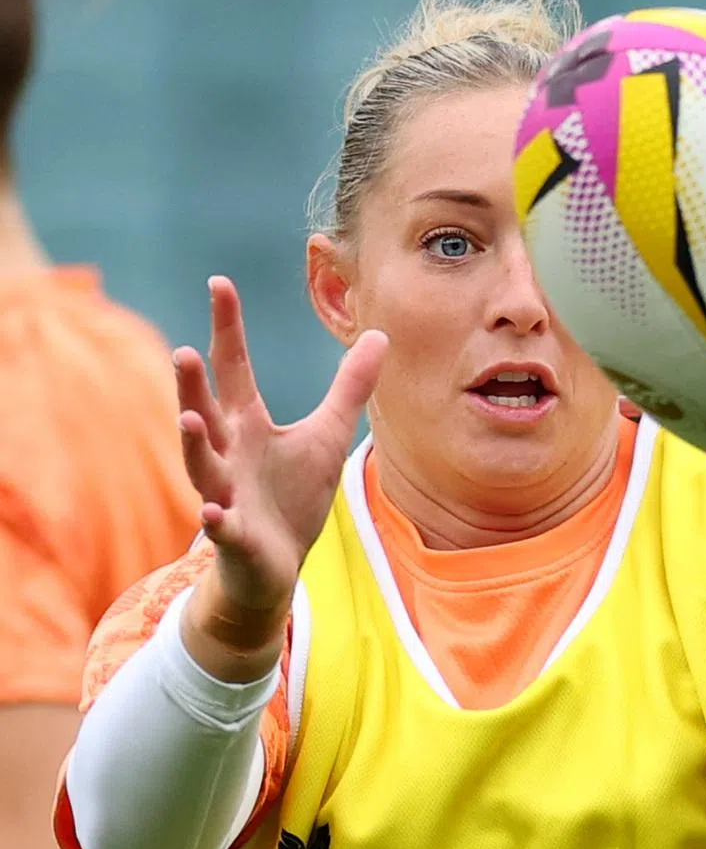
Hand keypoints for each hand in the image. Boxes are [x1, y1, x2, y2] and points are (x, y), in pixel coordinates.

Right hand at [175, 276, 384, 646]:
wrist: (274, 566)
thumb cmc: (292, 497)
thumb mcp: (327, 434)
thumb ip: (349, 387)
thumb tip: (379, 335)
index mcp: (248, 425)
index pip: (234, 368)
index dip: (228, 328)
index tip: (220, 283)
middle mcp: (228, 454)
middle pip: (205, 413)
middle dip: (193, 386)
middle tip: (184, 351)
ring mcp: (226, 494)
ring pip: (203, 467)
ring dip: (194, 445)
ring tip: (189, 420)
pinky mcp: (233, 536)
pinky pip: (222, 527)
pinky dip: (217, 520)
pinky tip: (213, 513)